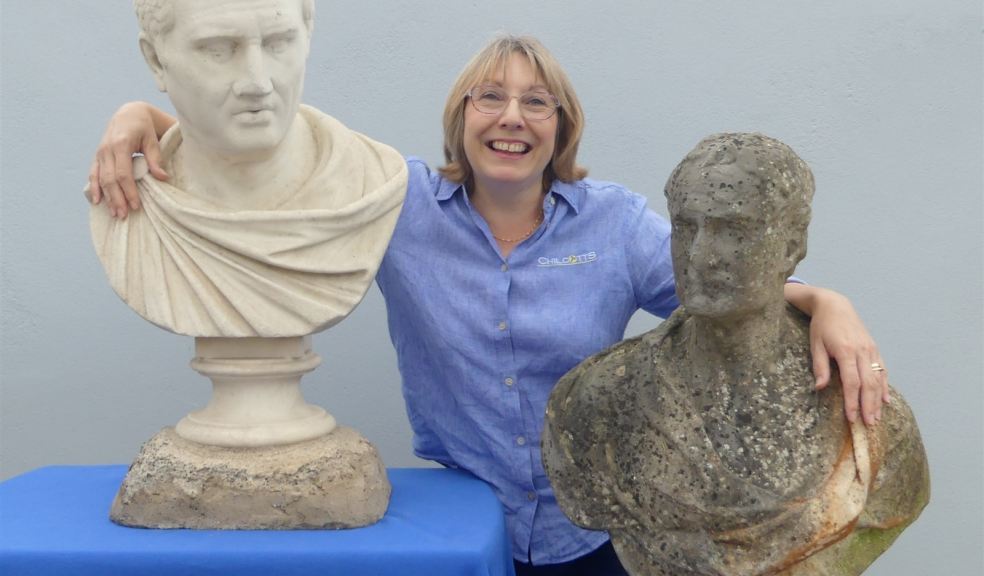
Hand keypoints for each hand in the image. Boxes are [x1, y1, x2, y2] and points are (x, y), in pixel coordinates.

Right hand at [86, 102, 169, 218]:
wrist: (128, 114)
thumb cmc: (144, 127)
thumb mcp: (152, 139)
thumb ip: (156, 158)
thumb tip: (163, 177)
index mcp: (121, 144)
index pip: (123, 173)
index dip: (129, 191)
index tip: (136, 205)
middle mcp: (107, 149)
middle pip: (110, 179)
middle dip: (117, 198)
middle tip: (124, 215)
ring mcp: (100, 153)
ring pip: (100, 179)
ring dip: (107, 197)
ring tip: (114, 213)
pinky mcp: (98, 156)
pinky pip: (93, 174)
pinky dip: (94, 187)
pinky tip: (97, 201)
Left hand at [807, 289, 889, 426]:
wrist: (835, 305)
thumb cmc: (821, 326)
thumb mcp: (815, 345)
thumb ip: (820, 366)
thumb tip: (820, 387)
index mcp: (846, 351)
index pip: (852, 382)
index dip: (852, 401)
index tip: (852, 418)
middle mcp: (862, 351)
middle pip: (868, 383)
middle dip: (869, 406)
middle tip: (869, 424)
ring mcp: (871, 349)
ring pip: (878, 379)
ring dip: (878, 400)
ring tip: (877, 417)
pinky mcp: (875, 348)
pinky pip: (883, 370)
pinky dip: (885, 386)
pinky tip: (885, 400)